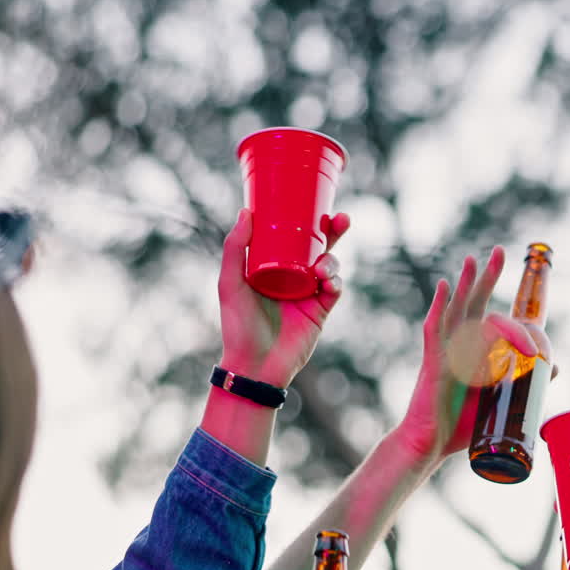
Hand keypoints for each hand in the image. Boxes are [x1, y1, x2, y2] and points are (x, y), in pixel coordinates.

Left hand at [217, 208, 348, 387]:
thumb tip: (246, 211)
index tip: (315, 204)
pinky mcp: (321, 312)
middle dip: (334, 231)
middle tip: (340, 218)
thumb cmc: (237, 325)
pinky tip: (329, 282)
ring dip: (332, 260)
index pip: (293, 237)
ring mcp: (308, 293)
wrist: (255, 366)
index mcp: (273, 266)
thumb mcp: (230, 283)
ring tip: (322, 269)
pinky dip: (336, 282)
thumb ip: (234, 248)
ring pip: (330, 266)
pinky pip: (335, 290)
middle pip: (319, 247)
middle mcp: (293, 277)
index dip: (307, 220)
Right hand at [392, 247, 553, 459]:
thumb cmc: (461, 426)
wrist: (431, 445)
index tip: (537, 343)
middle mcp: (459, 346)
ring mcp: (445, 351)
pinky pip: (435, 329)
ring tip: (473, 259)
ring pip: (457, 310)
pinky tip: (444, 286)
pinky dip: (439, 306)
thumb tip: (556, 367)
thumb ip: (525, 382)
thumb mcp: (501, 400)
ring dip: (466, 284)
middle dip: (487, 277)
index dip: (518, 325)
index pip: (497, 323)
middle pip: (474, 303)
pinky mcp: (433, 362)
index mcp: (475, 353)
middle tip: (499, 251)